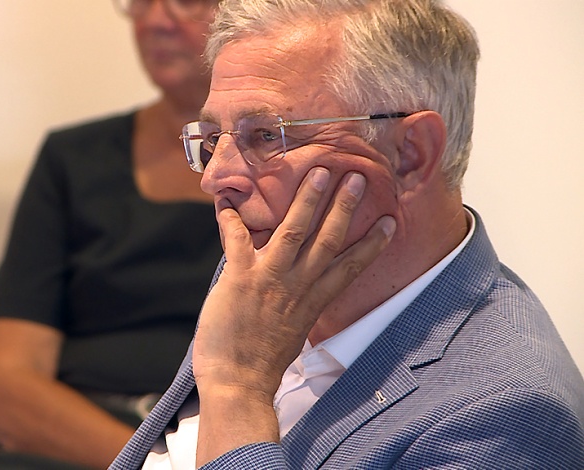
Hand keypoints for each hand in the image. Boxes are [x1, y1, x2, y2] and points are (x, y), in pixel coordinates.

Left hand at [193, 167, 395, 404]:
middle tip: (357, 177)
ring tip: (319, 172)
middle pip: (328, 240)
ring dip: (307, 199)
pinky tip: (226, 197)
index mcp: (313, 301)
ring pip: (295, 231)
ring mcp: (270, 279)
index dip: (371, 243)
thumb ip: (297, 305)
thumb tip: (297, 289)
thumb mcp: (292, 331)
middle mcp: (297, 286)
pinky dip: (230, 217)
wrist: (238, 383)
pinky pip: (237, 239)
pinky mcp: (241, 278)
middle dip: (344, 207)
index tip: (389, 222)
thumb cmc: (262, 363)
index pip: (350, 267)